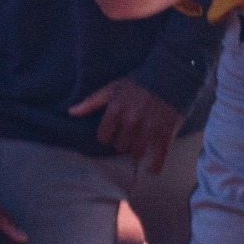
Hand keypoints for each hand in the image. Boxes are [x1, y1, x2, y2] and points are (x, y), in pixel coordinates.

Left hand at [69, 77, 186, 173]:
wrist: (172, 74)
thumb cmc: (140, 81)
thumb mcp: (113, 87)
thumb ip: (91, 102)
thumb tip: (70, 112)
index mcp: (116, 110)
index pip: (103, 137)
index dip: (107, 135)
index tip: (114, 131)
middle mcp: (132, 122)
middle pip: (120, 146)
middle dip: (123, 141)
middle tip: (130, 134)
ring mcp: (150, 129)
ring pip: (136, 153)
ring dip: (136, 149)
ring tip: (140, 143)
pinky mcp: (166, 133)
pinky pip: (159, 156)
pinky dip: (155, 166)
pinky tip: (151, 169)